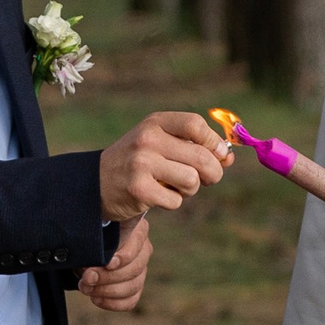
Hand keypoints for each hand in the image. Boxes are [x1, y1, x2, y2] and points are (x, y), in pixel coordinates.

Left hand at [79, 217, 152, 311]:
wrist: (85, 252)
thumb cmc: (90, 240)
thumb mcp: (91, 237)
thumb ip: (95, 245)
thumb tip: (92, 265)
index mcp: (138, 230)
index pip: (137, 244)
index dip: (124, 256)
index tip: (107, 264)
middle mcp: (143, 250)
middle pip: (135, 268)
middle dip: (108, 276)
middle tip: (87, 278)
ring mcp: (142, 270)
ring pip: (133, 286)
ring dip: (107, 290)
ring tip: (86, 288)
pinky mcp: (136, 288)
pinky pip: (130, 301)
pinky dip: (112, 303)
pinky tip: (96, 298)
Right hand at [99, 111, 231, 222]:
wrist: (96, 183)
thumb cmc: (139, 162)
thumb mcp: (161, 144)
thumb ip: (193, 146)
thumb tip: (228, 156)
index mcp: (155, 123)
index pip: (195, 124)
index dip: (214, 141)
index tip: (219, 154)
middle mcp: (148, 139)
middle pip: (201, 157)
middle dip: (212, 173)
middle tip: (207, 179)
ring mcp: (142, 164)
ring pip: (192, 180)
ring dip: (190, 189)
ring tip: (175, 186)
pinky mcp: (139, 189)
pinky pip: (176, 201)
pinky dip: (173, 202)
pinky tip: (158, 195)